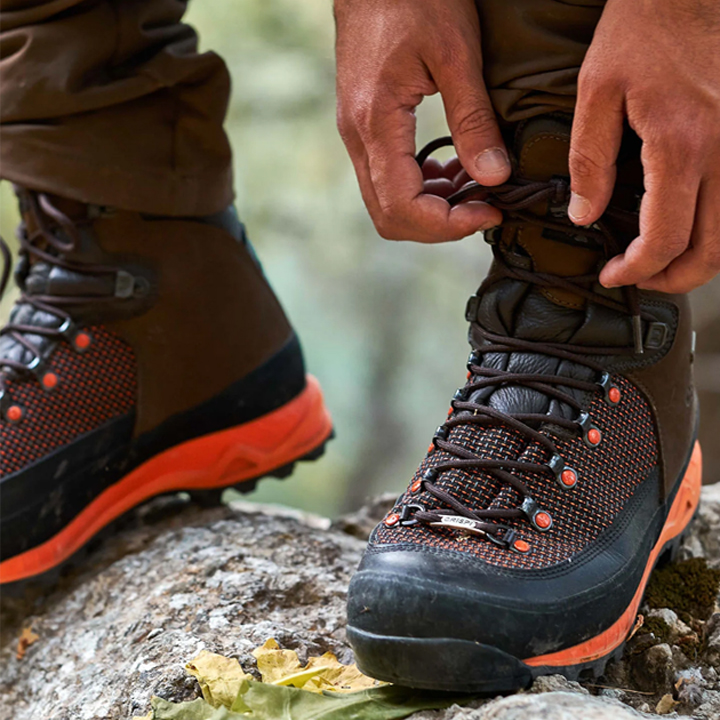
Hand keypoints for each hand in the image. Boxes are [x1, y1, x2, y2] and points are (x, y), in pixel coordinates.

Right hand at [334, 0, 506, 242]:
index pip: (403, 207)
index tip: (491, 211)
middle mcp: (357, 139)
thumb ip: (473, 120)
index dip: (448, 225)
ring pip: (388, 203)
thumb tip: (494, 177)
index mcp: (375, 125)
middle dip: (440, 225)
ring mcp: (357, 135)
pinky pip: (389, 179)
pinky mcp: (365, 128)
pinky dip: (423, 187)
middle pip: (390, 217)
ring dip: (433, 207)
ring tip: (476, 185)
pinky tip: (454, 168)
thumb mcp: (456, 53)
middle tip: (485, 206)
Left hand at [569, 0, 719, 292]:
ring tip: (664, 260)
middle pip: (713, 251)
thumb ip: (591, 159)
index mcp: (682, 146)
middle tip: (640, 278)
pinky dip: (718, 226)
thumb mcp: (597, 90)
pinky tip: (692, 222)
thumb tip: (586, 215)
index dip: (636, 269)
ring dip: (701, 258)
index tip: (611, 273)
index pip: (665, 240)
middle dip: (673, 278)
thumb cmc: (646, 26)